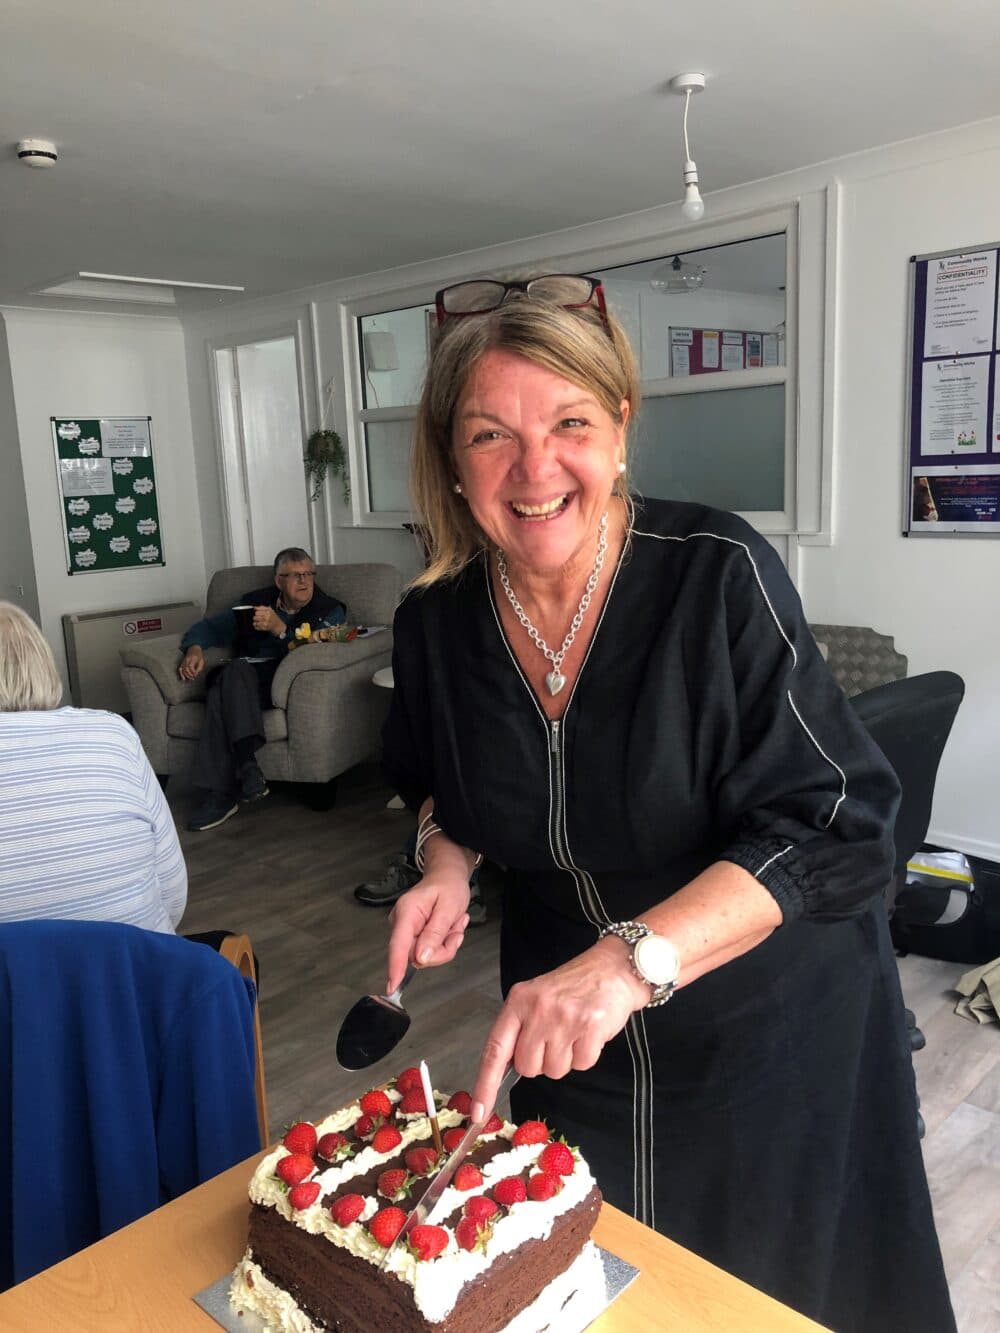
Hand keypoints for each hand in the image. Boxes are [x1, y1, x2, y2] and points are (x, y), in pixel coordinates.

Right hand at [178, 645, 204, 679]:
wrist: (194, 649)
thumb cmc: (199, 656)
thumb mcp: (202, 661)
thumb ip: (199, 668)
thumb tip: (196, 674)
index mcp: (193, 658)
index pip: (191, 666)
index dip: (193, 672)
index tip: (195, 675)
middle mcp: (187, 659)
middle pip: (186, 668)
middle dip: (189, 675)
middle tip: (193, 678)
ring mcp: (184, 661)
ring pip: (183, 669)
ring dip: (186, 675)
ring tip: (190, 678)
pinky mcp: (182, 662)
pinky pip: (180, 669)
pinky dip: (181, 674)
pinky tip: (183, 678)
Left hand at [253, 605, 284, 635]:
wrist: (278, 625)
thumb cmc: (273, 617)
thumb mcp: (270, 610)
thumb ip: (262, 607)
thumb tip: (254, 607)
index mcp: (268, 611)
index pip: (256, 611)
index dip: (255, 612)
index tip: (256, 613)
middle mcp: (267, 617)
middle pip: (255, 617)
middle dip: (255, 618)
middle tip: (257, 618)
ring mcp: (266, 623)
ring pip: (255, 622)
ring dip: (255, 622)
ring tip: (257, 622)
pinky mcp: (265, 628)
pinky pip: (256, 627)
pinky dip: (256, 626)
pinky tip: (258, 625)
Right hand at [386, 874, 471, 993]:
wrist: (447, 877)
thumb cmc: (448, 886)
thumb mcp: (448, 908)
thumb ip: (435, 934)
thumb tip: (421, 958)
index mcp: (407, 912)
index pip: (398, 944)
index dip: (395, 966)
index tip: (393, 984)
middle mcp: (401, 922)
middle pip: (417, 955)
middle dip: (442, 949)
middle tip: (456, 931)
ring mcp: (406, 930)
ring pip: (425, 955)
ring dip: (445, 944)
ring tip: (453, 924)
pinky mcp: (412, 936)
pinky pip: (428, 951)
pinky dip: (443, 943)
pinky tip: (448, 927)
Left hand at [469, 936, 649, 1122]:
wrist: (613, 968)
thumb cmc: (573, 986)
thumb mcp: (536, 998)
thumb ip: (520, 1029)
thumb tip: (507, 1069)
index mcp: (519, 1001)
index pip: (495, 1049)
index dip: (485, 1084)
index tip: (479, 1112)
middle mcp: (538, 1009)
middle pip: (528, 1067)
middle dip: (542, 1062)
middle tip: (556, 1038)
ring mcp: (564, 1018)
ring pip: (555, 1070)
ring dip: (567, 1058)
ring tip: (575, 1032)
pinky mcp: (590, 1026)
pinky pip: (582, 1064)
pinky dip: (587, 1055)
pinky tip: (590, 1033)